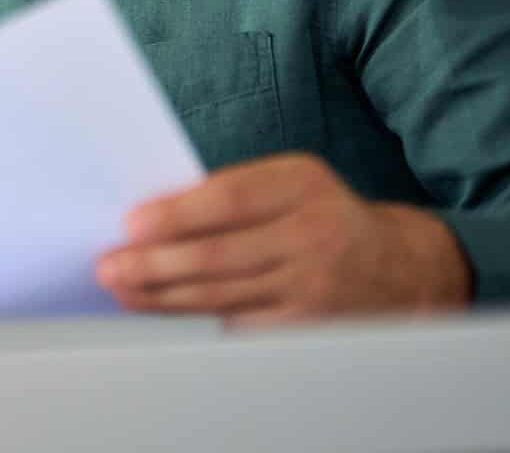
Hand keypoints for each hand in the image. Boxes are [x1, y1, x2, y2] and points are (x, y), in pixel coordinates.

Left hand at [96, 153, 471, 323]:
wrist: (400, 267)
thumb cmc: (321, 215)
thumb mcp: (289, 184)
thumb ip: (234, 192)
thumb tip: (154, 214)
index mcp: (302, 185)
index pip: (229, 199)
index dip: (177, 214)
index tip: (132, 224)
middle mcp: (312, 234)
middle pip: (219, 255)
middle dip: (154, 264)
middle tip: (110, 266)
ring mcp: (313, 285)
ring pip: (222, 295)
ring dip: (162, 296)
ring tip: (123, 289)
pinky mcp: (308, 325)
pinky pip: (240, 324)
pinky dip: (196, 320)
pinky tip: (164, 313)